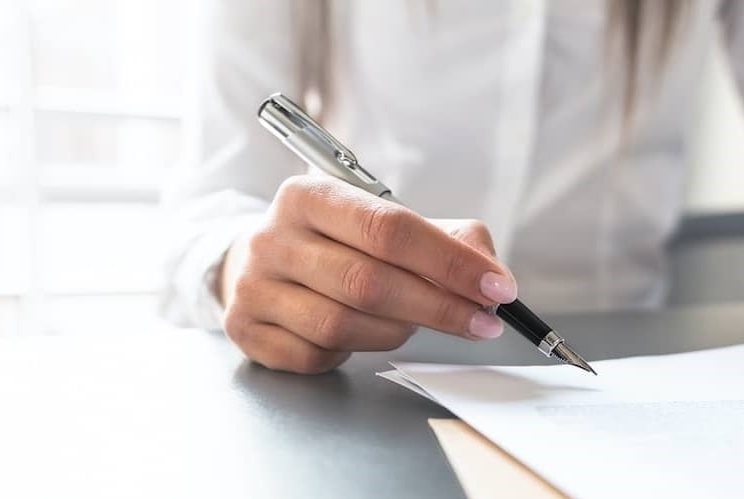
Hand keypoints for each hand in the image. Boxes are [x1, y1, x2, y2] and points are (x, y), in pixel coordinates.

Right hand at [218, 176, 516, 373]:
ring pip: (344, 324)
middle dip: (439, 307)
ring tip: (415, 323)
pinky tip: (363, 334)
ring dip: (397, 331)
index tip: (497, 287)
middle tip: (483, 322)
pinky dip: (353, 351)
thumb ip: (445, 238)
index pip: (390, 229)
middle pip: (370, 282)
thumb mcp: (383, 222)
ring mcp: (254, 287)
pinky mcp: (247, 330)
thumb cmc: (336, 243)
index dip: (450, 262)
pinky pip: (318, 355)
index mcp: (309, 195)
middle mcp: (273, 238)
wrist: (252, 263)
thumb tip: (490, 273)